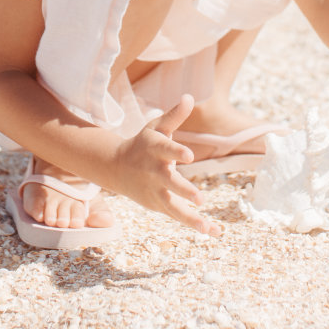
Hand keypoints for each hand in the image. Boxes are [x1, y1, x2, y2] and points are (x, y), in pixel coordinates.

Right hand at [111, 94, 221, 236]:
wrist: (116, 167)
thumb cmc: (143, 144)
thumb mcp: (156, 127)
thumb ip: (174, 116)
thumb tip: (189, 97)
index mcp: (154, 150)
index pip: (166, 150)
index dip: (177, 152)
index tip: (189, 156)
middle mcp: (154, 172)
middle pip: (169, 183)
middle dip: (183, 191)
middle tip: (199, 199)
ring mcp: (154, 191)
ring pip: (171, 206)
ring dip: (189, 218)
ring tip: (206, 227)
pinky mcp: (158, 204)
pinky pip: (178, 216)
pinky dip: (194, 224)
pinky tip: (213, 231)